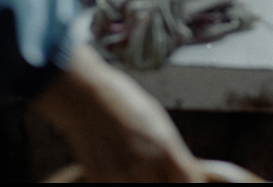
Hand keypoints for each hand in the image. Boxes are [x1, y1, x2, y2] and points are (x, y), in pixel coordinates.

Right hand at [30, 43, 204, 182]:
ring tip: (135, 167)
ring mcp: (121, 173)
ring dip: (142, 181)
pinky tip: (117, 167)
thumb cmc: (121, 100)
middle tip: (158, 172)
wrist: (83, 94)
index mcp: (165, 145)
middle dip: (165, 181)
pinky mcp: (99, 178)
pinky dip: (120, 181)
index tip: (183, 179)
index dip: (188, 182)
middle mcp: (146, 163)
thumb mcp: (156, 120)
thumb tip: (183, 167)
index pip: (189, 181)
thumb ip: (170, 148)